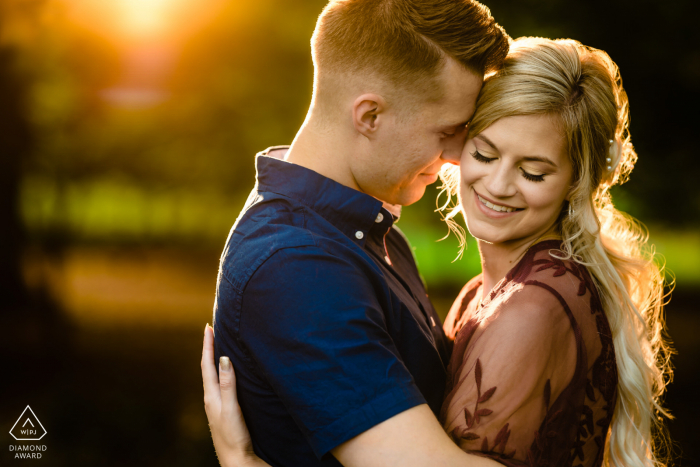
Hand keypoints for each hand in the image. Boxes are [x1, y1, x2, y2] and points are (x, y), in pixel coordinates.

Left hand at [201, 324, 266, 466]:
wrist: (236, 461)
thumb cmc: (233, 436)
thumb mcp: (230, 408)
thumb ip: (228, 384)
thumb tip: (224, 358)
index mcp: (211, 396)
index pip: (207, 365)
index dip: (208, 345)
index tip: (208, 327)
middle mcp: (212, 399)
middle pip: (208, 369)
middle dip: (210, 350)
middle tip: (212, 332)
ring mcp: (217, 407)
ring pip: (214, 378)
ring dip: (215, 361)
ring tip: (219, 348)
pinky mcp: (225, 412)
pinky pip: (221, 386)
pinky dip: (223, 375)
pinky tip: (229, 377)